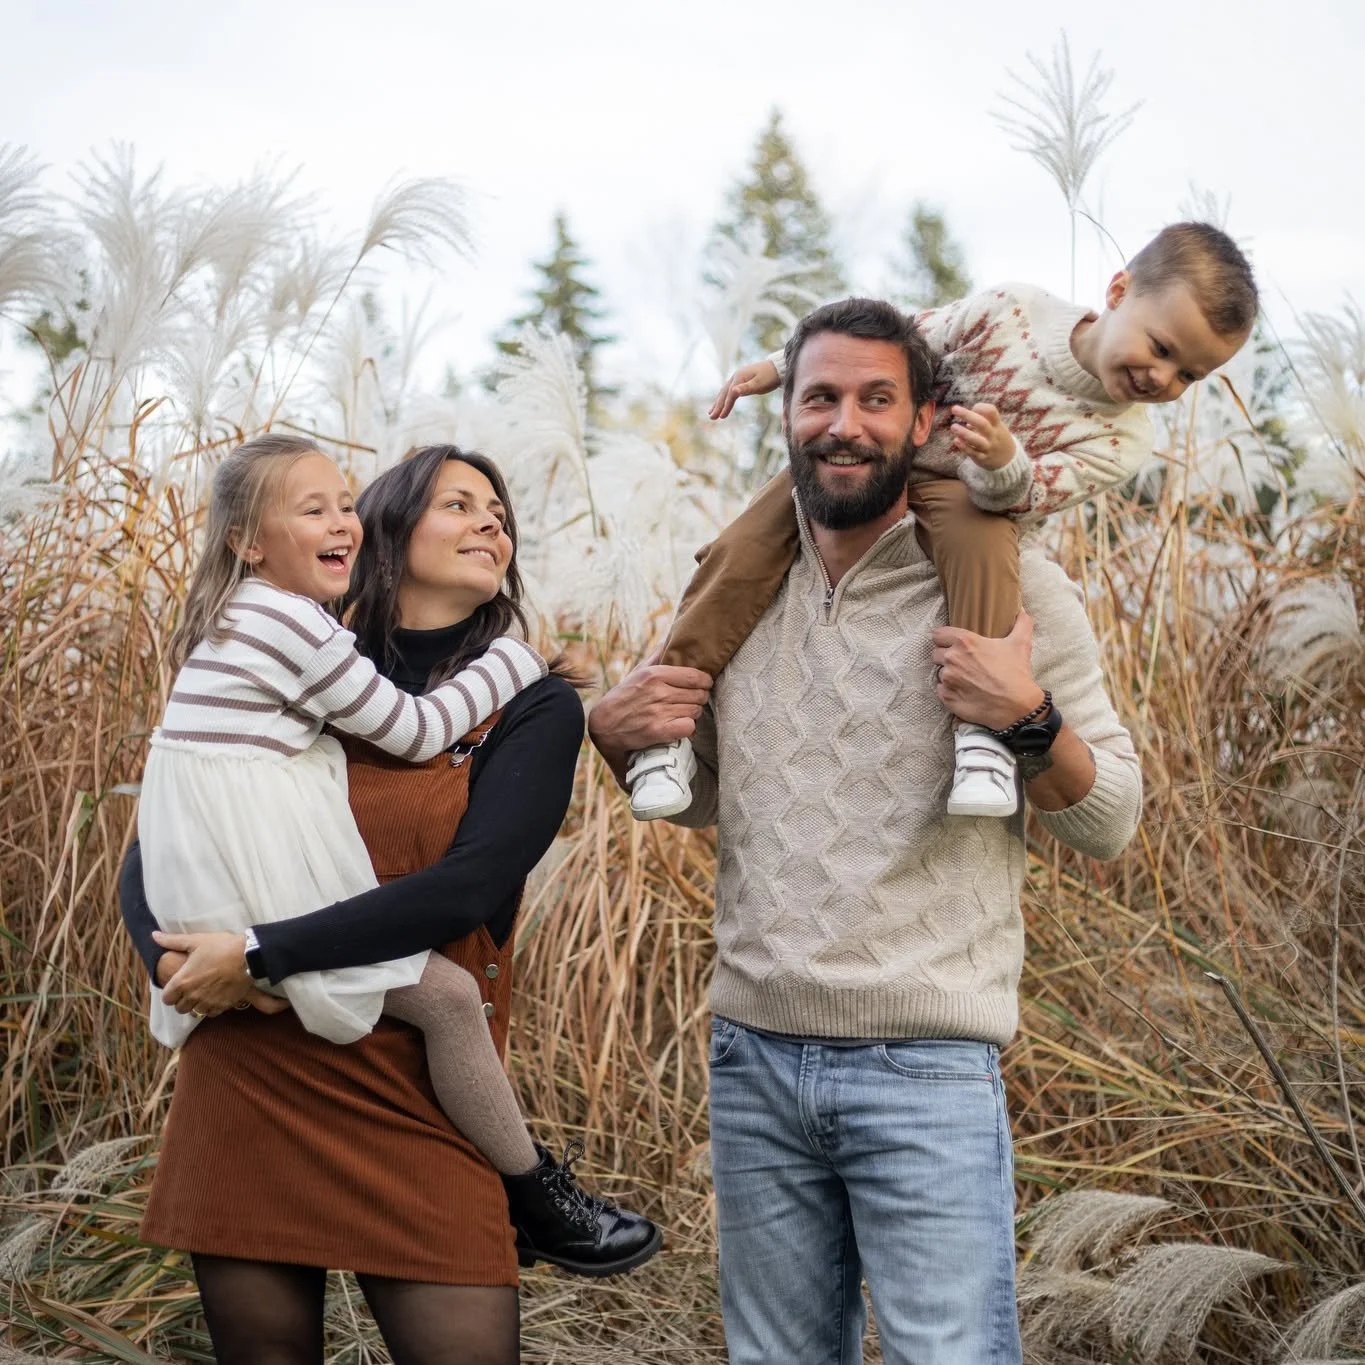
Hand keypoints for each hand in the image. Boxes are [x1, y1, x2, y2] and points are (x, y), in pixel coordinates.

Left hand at [154, 930, 255, 1016]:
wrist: (249, 957)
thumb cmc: (221, 947)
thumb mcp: (196, 941)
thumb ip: (173, 941)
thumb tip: (154, 936)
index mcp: (182, 981)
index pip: (166, 999)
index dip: (170, 993)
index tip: (177, 985)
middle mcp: (192, 995)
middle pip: (179, 1008)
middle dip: (183, 1000)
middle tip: (191, 988)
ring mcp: (208, 1002)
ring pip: (195, 1012)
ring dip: (197, 1004)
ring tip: (204, 993)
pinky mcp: (222, 1006)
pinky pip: (211, 1013)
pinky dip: (211, 1007)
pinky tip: (216, 996)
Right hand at [587, 648, 712, 784]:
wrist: (604, 725)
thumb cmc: (624, 696)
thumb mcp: (637, 672)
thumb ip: (656, 656)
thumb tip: (670, 638)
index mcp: (654, 674)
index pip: (695, 676)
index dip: (705, 681)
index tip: (704, 684)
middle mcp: (658, 692)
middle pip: (699, 694)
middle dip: (699, 697)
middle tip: (692, 700)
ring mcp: (659, 712)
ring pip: (695, 711)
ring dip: (692, 713)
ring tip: (683, 712)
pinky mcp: (659, 731)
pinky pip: (689, 727)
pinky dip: (688, 728)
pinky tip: (679, 725)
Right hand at [709, 360, 780, 419]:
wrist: (777, 368)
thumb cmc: (770, 377)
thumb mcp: (759, 384)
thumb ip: (746, 388)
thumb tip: (733, 391)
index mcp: (739, 377)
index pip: (730, 394)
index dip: (726, 406)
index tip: (721, 417)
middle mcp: (736, 376)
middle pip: (724, 393)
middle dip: (717, 406)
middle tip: (711, 418)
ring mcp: (737, 378)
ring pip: (724, 392)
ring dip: (718, 403)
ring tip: (711, 413)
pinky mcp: (740, 381)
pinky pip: (729, 391)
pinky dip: (724, 398)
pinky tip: (721, 404)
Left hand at [932, 613, 1044, 730]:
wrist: (1017, 706)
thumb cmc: (1017, 673)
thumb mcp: (1021, 643)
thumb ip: (1021, 623)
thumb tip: (1021, 610)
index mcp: (965, 642)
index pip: (938, 634)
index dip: (943, 638)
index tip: (950, 643)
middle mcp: (952, 659)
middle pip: (936, 654)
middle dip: (945, 657)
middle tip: (962, 663)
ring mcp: (947, 679)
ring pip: (939, 673)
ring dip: (949, 675)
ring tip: (966, 679)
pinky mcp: (946, 697)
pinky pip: (941, 690)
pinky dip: (949, 691)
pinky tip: (964, 692)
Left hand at [950, 404, 1016, 469]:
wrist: (1007, 458)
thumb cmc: (996, 436)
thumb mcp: (995, 425)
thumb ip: (982, 418)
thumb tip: (965, 413)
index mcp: (997, 425)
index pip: (991, 412)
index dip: (980, 407)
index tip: (973, 407)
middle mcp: (993, 435)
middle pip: (982, 424)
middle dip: (967, 415)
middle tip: (954, 409)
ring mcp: (988, 447)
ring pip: (977, 441)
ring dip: (964, 433)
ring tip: (953, 427)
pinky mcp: (982, 458)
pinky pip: (972, 452)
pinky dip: (964, 447)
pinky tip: (956, 440)